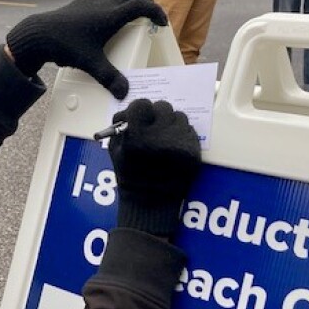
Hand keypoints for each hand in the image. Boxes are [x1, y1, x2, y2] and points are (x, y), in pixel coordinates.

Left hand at [6, 0, 166, 98]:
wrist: (39, 34)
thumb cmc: (65, 45)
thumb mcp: (91, 64)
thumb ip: (109, 78)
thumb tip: (124, 92)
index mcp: (111, 16)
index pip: (141, 6)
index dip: (156, 12)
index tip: (161, 22)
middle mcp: (104, 3)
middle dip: (146, 2)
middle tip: (152, 14)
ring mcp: (91, 0)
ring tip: (134, 10)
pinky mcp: (80, 1)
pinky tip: (108, 8)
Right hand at [108, 99, 200, 236]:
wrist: (150, 203)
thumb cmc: (130, 177)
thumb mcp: (115, 151)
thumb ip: (121, 127)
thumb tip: (129, 112)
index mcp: (138, 136)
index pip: (142, 105)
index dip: (140, 110)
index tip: (141, 116)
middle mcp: (160, 137)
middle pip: (163, 107)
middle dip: (157, 115)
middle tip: (154, 125)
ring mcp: (180, 144)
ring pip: (180, 117)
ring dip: (171, 123)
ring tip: (166, 137)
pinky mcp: (193, 152)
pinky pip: (190, 131)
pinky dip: (182, 136)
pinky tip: (175, 147)